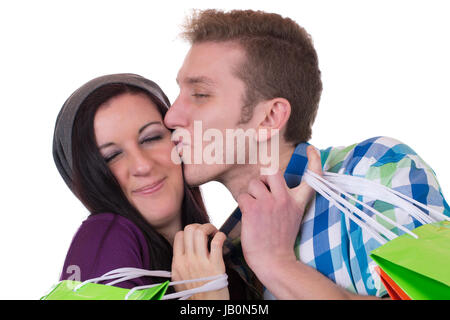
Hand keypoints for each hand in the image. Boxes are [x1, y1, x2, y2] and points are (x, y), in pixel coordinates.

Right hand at [171, 223, 228, 299]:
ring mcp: (201, 262)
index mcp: (178, 263)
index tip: (197, 235)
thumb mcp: (179, 279)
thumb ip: (179, 264)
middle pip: (190, 229)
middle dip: (200, 225)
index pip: (179, 235)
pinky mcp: (215, 265)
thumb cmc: (196, 294)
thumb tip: (182, 251)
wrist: (206, 306)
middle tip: (207, 232)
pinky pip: (216, 241)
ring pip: (201, 231)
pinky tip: (222, 238)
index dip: (189, 231)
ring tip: (214, 233)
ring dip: (210, 227)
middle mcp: (187, 260)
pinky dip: (220, 235)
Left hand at [237, 146, 321, 278]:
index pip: (312, 178)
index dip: (314, 161)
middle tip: (261, 192)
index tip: (312, 150)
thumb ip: (286, 200)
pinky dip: (242, 205)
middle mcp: (286, 199)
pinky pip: (243, 196)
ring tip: (254, 210)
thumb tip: (270, 185)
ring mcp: (270, 203)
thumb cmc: (278, 240)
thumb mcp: (291, 217)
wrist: (274, 261)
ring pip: (254, 184)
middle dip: (263, 179)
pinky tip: (248, 217)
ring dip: (251, 194)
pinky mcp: (254, 208)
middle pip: (272, 171)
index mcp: (298, 202)